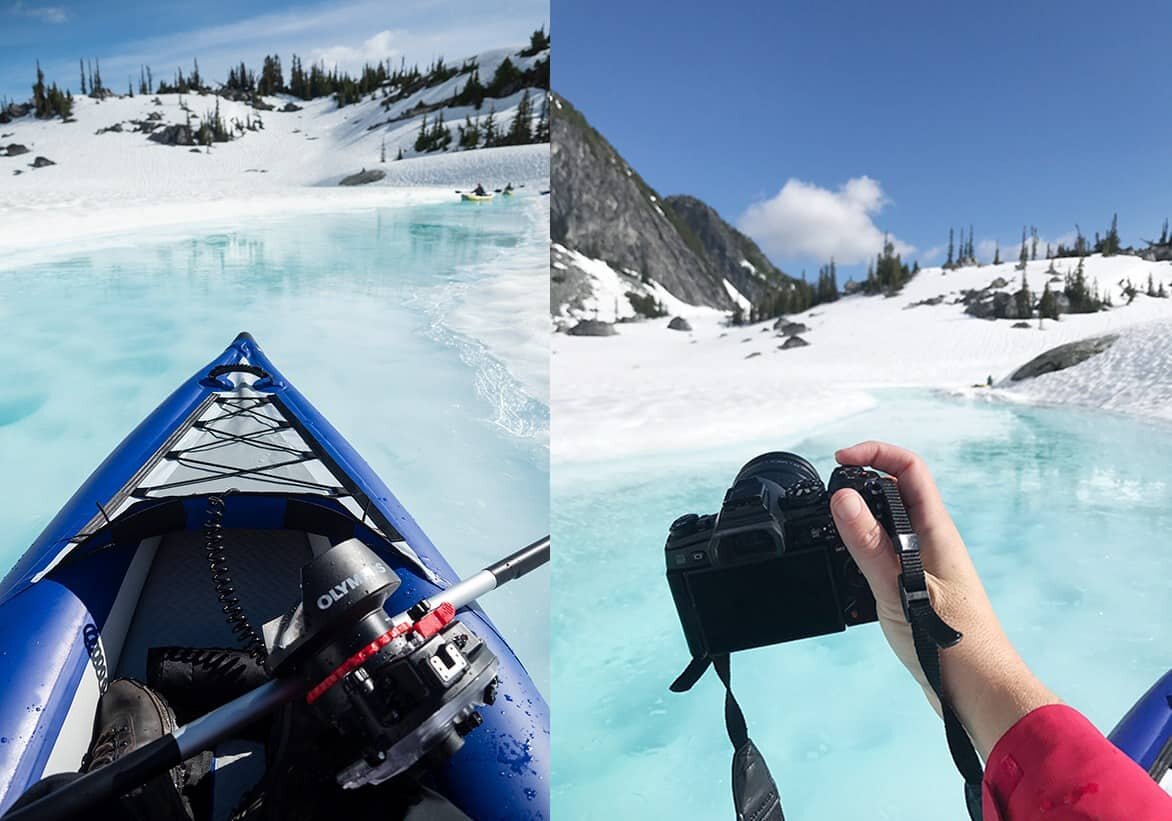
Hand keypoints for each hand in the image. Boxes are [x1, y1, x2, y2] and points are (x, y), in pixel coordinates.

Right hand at [828, 441, 1059, 757]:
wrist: (979, 693)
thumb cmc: (953, 647)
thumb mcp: (900, 590)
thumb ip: (871, 545)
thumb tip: (843, 498)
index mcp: (936, 532)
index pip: (909, 469)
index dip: (875, 453)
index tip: (839, 459)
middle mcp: (931, 542)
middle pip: (894, 491)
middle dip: (859, 484)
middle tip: (826, 498)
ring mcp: (924, 566)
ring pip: (887, 525)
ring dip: (858, 520)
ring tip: (829, 532)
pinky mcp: (914, 589)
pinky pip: (884, 555)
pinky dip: (860, 553)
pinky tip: (845, 573)